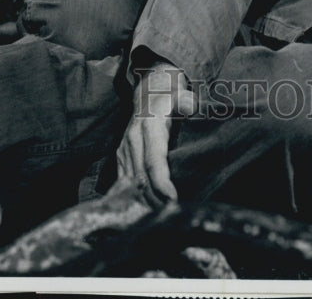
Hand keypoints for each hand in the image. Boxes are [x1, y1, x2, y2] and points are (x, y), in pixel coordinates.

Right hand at [116, 62, 195, 206]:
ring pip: (131, 182)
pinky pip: (123, 181)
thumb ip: (185, 100)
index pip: (154, 159)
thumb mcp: (179, 93)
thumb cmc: (168, 96)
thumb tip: (190, 105)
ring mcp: (125, 149)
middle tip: (170, 216)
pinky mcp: (121, 156)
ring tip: (159, 219)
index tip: (172, 198)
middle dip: (155, 199)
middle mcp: (133, 139)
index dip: (161, 181)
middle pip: (141, 177)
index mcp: (148, 126)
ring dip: (144, 202)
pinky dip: (132, 197)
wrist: (147, 92)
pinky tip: (142, 212)